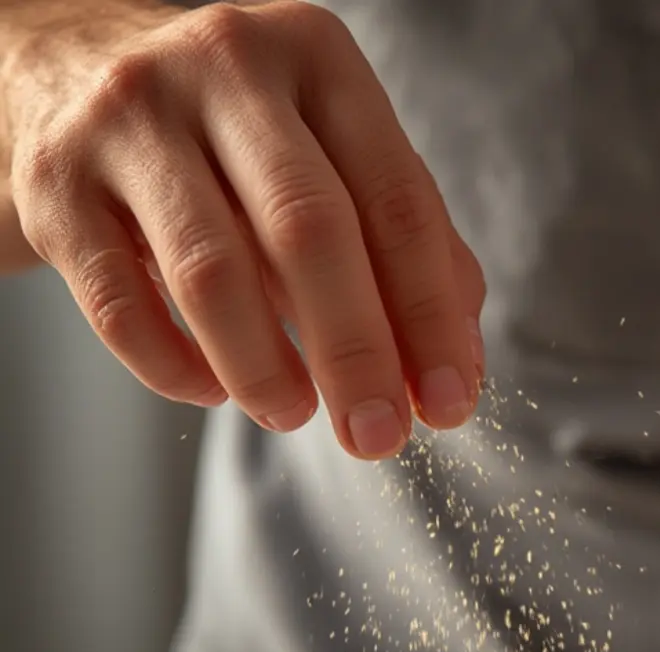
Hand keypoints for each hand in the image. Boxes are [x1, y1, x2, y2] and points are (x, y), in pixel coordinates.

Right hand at [2, 0, 484, 454]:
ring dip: (264, 370)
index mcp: (317, 57)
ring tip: (293, 416)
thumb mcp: (332, 162)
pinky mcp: (56, 182)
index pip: (396, 201)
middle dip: (355, 353)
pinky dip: (176, 369)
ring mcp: (129, 118)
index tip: (449, 405)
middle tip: (377, 437)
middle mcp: (224, 66)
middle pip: (307, 229)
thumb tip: (454, 369)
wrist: (68, 78)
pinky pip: (121, 306)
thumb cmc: (234, 146)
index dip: (430, 317)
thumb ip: (405, 251)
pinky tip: (212, 389)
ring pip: (211, 272)